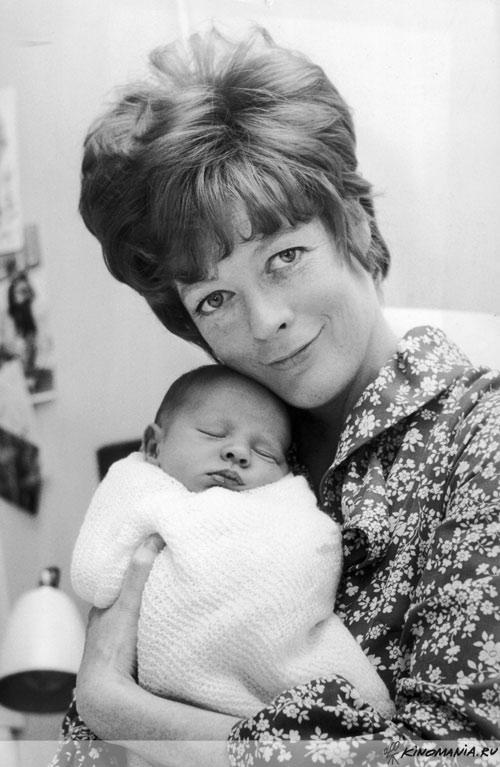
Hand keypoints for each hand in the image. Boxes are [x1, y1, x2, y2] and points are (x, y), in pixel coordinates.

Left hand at [75, 533, 164, 733]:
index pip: (116, 578)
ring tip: (171, 592)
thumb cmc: (111, 651)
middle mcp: (105, 623)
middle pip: (126, 597)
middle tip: (166, 566)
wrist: (106, 698)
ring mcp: (115, 642)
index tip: (150, 548)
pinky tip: (166, 626)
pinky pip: (141, 635)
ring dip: (149, 608)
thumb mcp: (126, 605)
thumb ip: (137, 575)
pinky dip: (152, 627)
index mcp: (101, 606)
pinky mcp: (127, 660)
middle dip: (144, 585)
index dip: (132, 564)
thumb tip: (151, 539)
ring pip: (134, 617)